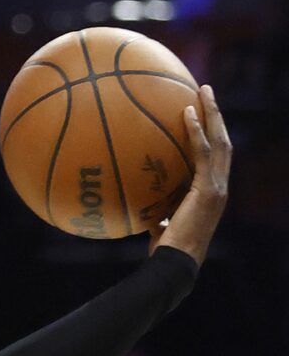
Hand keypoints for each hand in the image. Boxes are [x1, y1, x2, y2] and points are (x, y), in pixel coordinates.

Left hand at [148, 84, 231, 265]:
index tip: (200, 113)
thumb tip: (133, 201)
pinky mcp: (209, 190)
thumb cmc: (163, 252)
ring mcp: (218, 187)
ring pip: (220, 140)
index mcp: (211, 192)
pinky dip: (197, 131)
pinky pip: (203, 153)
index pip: (215, 156)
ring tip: (202, 90)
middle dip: (216, 115)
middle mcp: (220, 186)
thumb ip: (154, 208)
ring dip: (212, 113)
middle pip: (223, 141)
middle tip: (206, 91)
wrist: (174, 265)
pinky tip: (186, 113)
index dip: (211, 133)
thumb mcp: (158, 223)